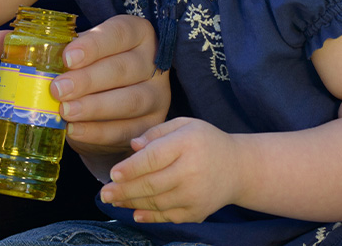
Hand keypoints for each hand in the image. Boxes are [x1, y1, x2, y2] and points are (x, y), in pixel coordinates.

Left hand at [0, 14, 169, 176]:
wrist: (115, 99)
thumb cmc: (88, 67)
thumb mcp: (66, 50)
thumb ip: (31, 43)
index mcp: (135, 32)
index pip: (119, 32)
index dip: (95, 44)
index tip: (67, 56)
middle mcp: (152, 61)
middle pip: (125, 69)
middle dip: (90, 80)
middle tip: (57, 89)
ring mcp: (157, 95)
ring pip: (131, 101)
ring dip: (96, 108)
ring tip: (64, 112)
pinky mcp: (152, 125)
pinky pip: (128, 131)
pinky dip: (100, 133)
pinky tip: (76, 132)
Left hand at [100, 118, 241, 223]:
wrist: (237, 168)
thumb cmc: (204, 141)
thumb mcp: (184, 124)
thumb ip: (157, 132)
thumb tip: (133, 146)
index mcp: (187, 143)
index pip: (154, 158)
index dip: (132, 167)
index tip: (113, 173)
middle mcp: (192, 171)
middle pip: (152, 184)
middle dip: (124, 190)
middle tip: (104, 193)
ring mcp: (195, 195)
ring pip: (157, 202)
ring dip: (132, 203)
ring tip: (113, 200)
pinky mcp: (197, 212)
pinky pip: (168, 216)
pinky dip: (150, 216)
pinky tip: (134, 212)